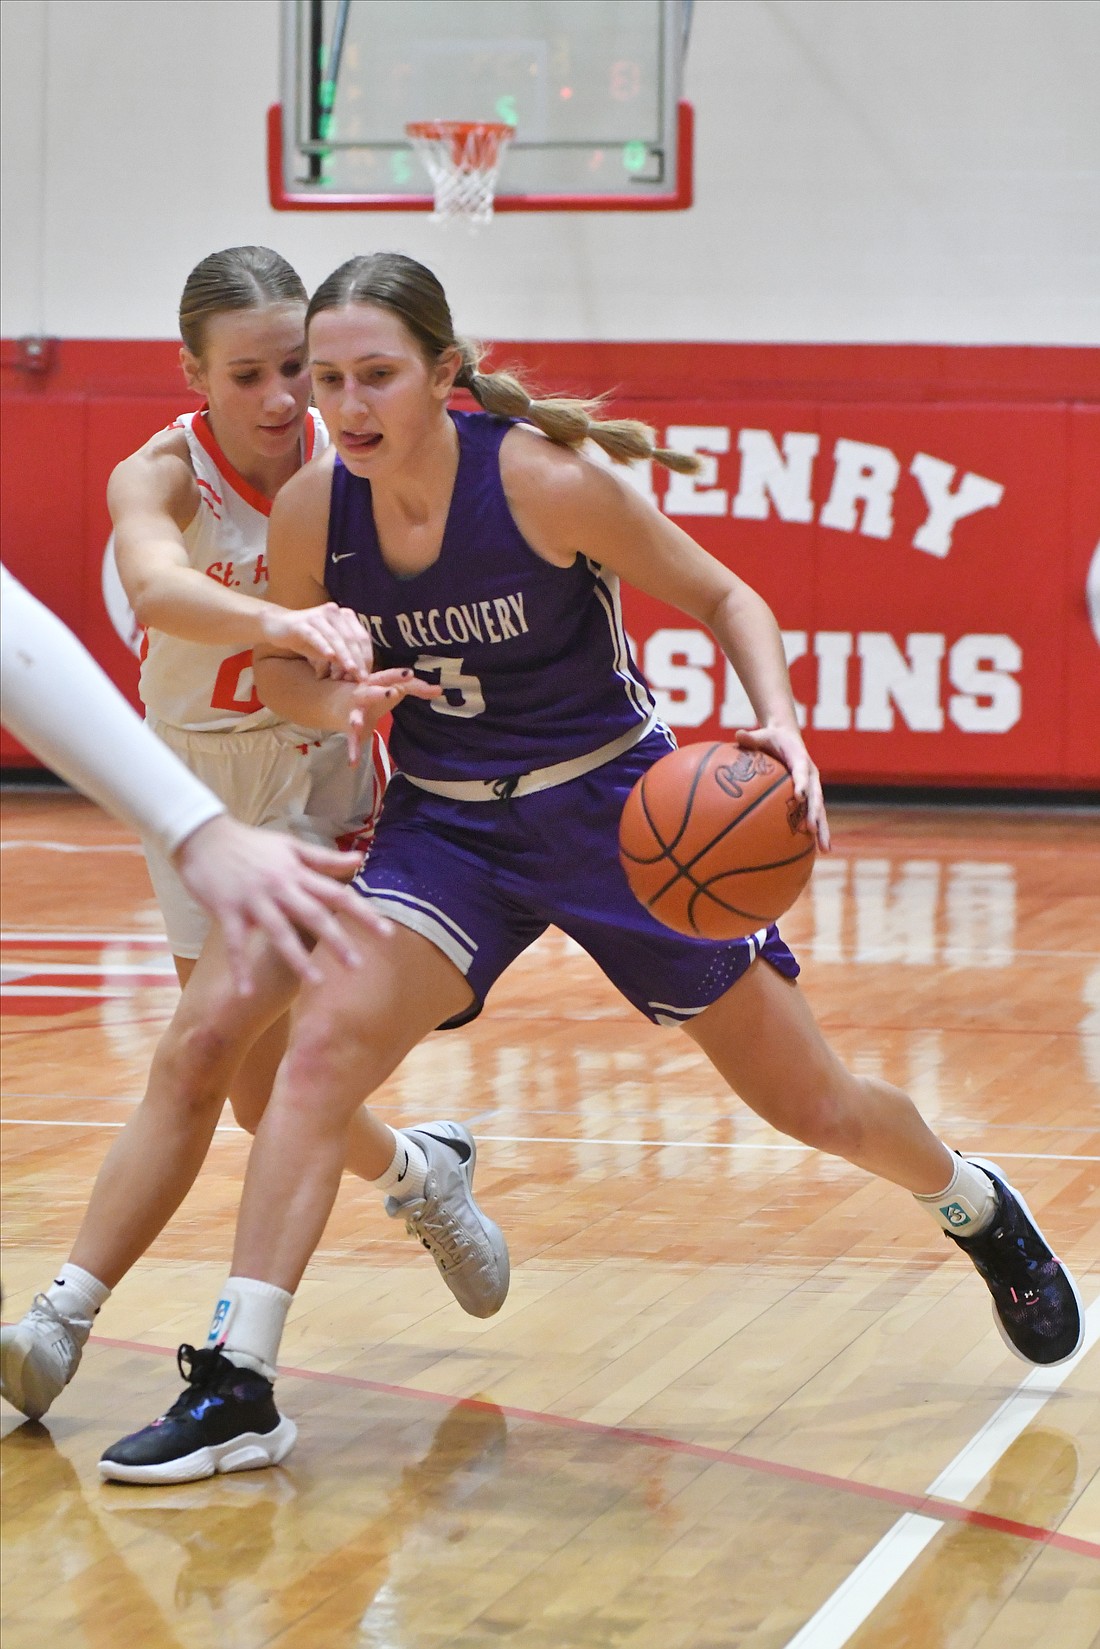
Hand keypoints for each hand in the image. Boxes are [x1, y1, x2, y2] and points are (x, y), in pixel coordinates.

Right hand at [174, 813, 393, 990]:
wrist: (203, 835)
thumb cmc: (249, 843)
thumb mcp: (290, 846)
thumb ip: (324, 858)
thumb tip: (360, 859)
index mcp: (296, 873)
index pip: (337, 894)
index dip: (362, 914)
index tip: (385, 933)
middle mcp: (279, 887)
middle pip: (314, 915)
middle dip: (336, 940)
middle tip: (356, 966)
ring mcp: (253, 900)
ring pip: (279, 932)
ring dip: (297, 959)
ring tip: (317, 982)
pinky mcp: (226, 910)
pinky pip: (234, 944)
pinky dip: (239, 968)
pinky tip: (246, 992)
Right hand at [261, 601, 374, 680]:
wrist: (277, 625)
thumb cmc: (307, 639)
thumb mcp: (329, 649)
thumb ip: (343, 658)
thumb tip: (358, 676)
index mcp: (345, 616)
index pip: (362, 638)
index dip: (367, 657)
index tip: (367, 675)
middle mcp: (334, 612)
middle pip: (351, 638)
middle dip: (358, 659)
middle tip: (361, 678)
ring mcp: (318, 616)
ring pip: (336, 637)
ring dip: (345, 655)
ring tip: (351, 670)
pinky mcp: (302, 623)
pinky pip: (316, 636)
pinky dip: (324, 647)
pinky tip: (329, 657)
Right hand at [344, 669, 441, 764]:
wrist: (338, 702)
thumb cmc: (376, 692)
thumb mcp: (394, 688)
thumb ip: (417, 688)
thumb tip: (440, 690)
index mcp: (375, 681)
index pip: (388, 676)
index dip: (398, 674)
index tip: (410, 673)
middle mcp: (363, 694)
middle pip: (370, 692)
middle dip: (380, 693)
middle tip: (392, 693)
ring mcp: (355, 711)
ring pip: (356, 715)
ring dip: (357, 720)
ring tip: (358, 725)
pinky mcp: (351, 729)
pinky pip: (351, 740)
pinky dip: (352, 751)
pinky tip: (353, 764)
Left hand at [733, 723, 830, 851]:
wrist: (788, 739)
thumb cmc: (771, 738)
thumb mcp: (762, 735)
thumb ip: (751, 738)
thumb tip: (737, 734)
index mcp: (800, 759)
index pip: (801, 771)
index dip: (800, 783)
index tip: (798, 795)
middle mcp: (810, 775)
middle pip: (815, 796)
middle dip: (814, 813)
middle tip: (811, 828)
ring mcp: (812, 788)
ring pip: (819, 811)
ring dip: (822, 830)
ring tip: (825, 849)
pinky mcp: (810, 798)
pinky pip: (814, 816)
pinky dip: (817, 833)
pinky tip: (817, 852)